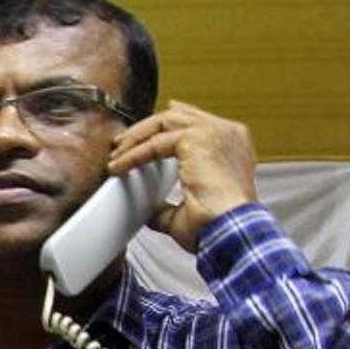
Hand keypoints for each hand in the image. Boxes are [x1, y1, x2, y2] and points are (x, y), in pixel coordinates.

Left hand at [106, 101, 256, 252]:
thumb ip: (169, 207)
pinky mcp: (196, 139)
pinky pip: (155, 142)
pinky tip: (119, 166)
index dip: (165, 128)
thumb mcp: (190, 212)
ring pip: (163, 123)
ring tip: (116, 155)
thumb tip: (152, 212)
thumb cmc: (220, 226)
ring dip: (136, 138)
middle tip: (121, 144)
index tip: (142, 138)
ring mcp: (213, 132)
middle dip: (145, 130)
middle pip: (177, 117)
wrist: (231, 231)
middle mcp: (226, 133)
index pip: (194, 122)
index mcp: (233, 145)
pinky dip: (133, 154)